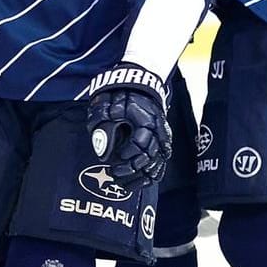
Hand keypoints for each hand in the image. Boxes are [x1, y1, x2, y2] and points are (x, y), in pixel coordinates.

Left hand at [85, 64, 169, 185]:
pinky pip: (163, 160)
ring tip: (126, 186)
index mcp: (146, 119)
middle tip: (116, 174)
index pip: (140, 144)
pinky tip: (146, 182)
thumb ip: (104, 124)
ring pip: (158, 162)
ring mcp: (162, 135)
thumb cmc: (123, 92)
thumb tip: (103, 150)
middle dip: (132, 169)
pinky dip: (155, 172)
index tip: (116, 159)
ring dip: (143, 176)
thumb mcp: (110, 103)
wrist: (141, 80)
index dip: (127, 154)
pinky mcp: (163, 139)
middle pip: (150, 157)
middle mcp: (158, 130)